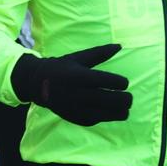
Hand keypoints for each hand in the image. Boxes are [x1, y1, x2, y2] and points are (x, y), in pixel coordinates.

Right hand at [10, 43, 130, 125]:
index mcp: (80, 76)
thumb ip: (100, 53)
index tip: (123, 82)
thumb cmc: (62, 68)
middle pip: (113, 100)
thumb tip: (120, 45)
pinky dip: (108, 116)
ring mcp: (78, 108)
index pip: (109, 82)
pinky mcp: (77, 118)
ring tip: (124, 106)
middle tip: (128, 97)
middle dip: (126, 99)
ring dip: (121, 111)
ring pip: (109, 114)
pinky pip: (99, 119)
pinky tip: (110, 110)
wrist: (38, 85)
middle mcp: (79, 94)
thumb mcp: (79, 58)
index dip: (121, 83)